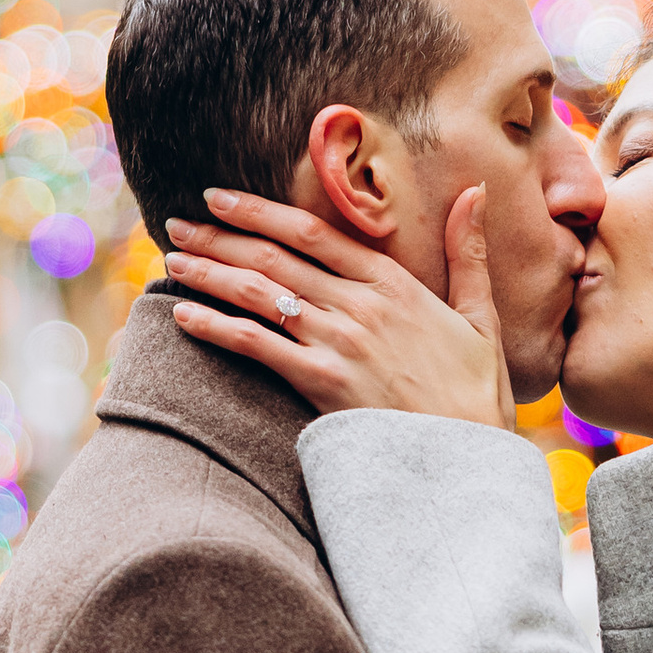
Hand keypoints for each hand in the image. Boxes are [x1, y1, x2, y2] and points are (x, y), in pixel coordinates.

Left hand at [166, 186, 514, 429]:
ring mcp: (338, 343)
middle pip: (275, 257)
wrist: (469, 460)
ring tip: (172, 262)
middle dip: (220, 237)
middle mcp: (360, 305)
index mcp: (393, 283)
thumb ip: (468, 252)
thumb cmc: (476, 394)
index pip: (314, 233)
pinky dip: (216, 327)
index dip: (260, 212)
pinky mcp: (321, 383)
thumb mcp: (481, 316)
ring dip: (210, 274)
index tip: (220, 198)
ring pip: (259, 294)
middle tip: (177, 225)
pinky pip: (257, 346)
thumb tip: (475, 191)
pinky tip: (184, 316)